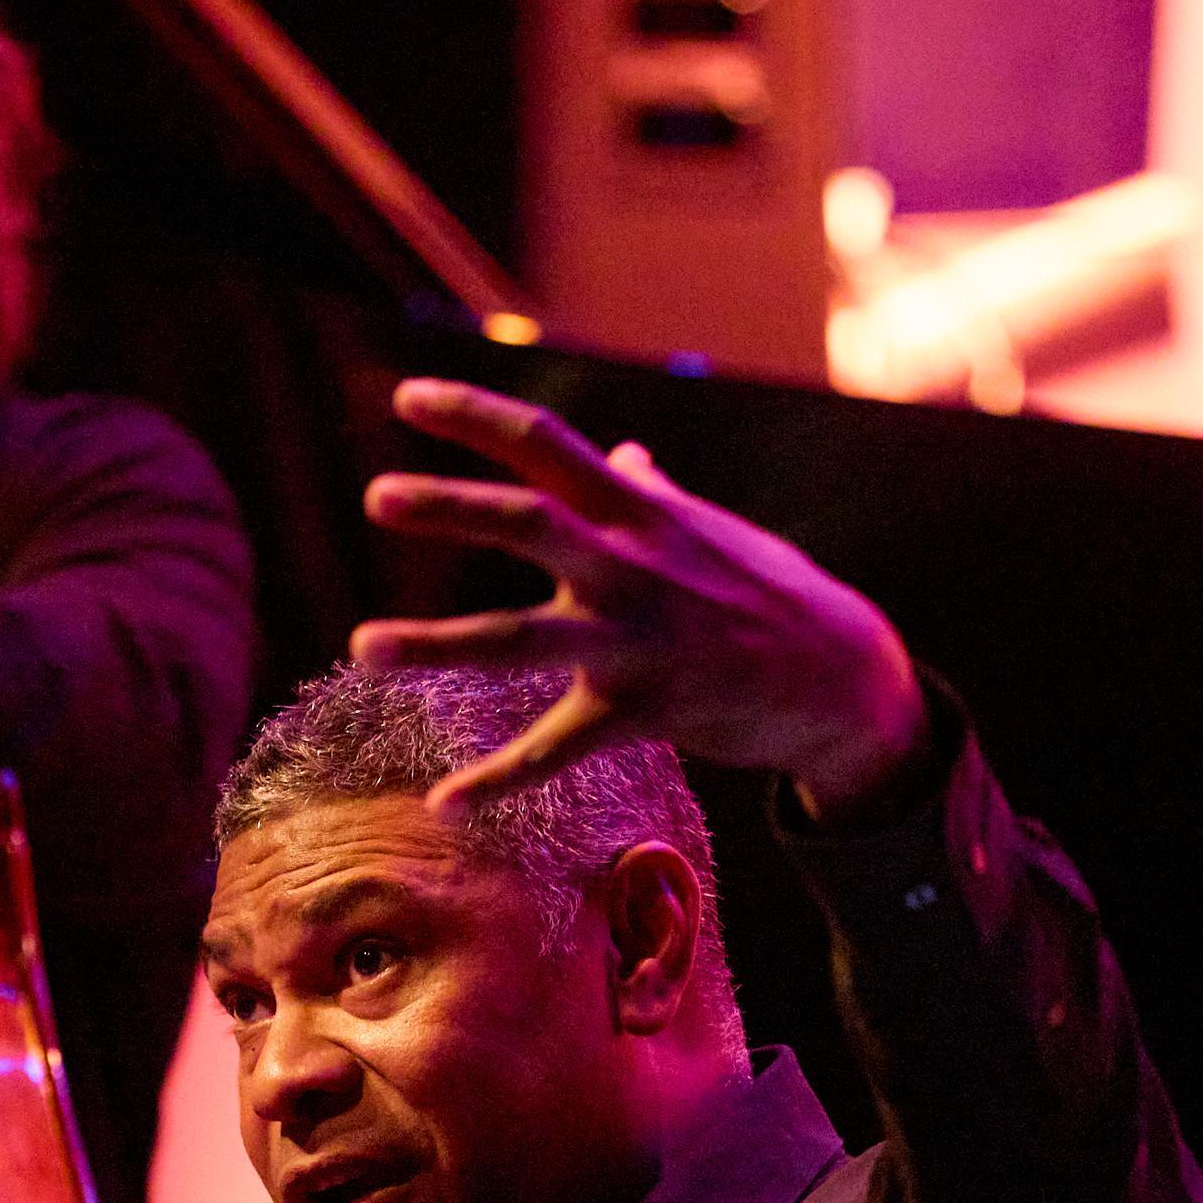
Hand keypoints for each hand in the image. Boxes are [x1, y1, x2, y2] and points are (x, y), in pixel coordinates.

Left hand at [352, 380, 927, 817]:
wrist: (840, 677)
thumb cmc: (768, 591)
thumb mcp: (709, 531)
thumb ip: (654, 493)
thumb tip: (624, 454)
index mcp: (639, 511)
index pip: (547, 443)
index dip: (474, 415)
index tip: (406, 398)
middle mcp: (631, 565)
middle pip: (528, 521)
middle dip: (451, 506)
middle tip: (376, 497)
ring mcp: (634, 640)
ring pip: (517, 641)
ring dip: (435, 644)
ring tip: (362, 644)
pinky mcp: (642, 711)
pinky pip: (555, 751)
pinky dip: (498, 781)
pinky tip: (445, 803)